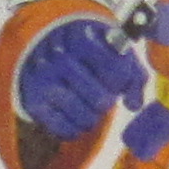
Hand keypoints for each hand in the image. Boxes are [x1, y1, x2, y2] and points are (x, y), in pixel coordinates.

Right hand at [15, 15, 143, 144]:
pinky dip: (75, 129)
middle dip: (107, 102)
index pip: (116, 72)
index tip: (115, 78)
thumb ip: (134, 75)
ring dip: (93, 118)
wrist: (46, 47)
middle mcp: (60, 58)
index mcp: (82, 39)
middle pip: (100, 99)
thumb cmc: (89, 54)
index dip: (121, 81)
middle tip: (103, 98)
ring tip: (91, 109)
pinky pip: (63, 129)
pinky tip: (77, 119)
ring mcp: (45, 81)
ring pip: (84, 116)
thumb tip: (134, 105)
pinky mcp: (34, 102)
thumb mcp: (113, 52)